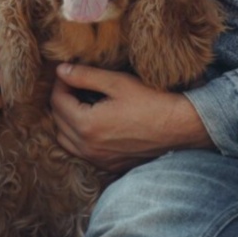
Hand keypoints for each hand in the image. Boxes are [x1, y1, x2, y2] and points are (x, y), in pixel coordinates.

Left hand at [48, 63, 208, 170]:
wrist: (180, 127)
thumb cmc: (152, 101)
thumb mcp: (117, 82)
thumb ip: (85, 76)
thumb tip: (60, 70)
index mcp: (87, 125)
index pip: (57, 101)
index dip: (61, 83)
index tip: (69, 72)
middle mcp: (88, 147)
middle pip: (58, 121)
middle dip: (61, 101)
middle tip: (74, 85)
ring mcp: (99, 159)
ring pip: (66, 140)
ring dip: (67, 121)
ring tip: (80, 104)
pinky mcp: (110, 165)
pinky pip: (82, 152)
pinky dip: (79, 138)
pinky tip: (93, 123)